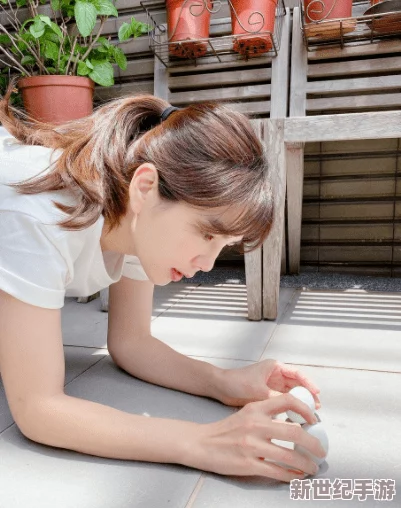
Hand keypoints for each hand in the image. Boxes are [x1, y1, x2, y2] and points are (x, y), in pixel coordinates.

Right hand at [187, 394, 325, 481]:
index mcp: (256, 408)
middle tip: (321, 451)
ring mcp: (252, 445)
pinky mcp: (248, 464)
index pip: (287, 401)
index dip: (306, 410)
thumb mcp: (247, 413)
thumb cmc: (227, 429)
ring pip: (289, 456)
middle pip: (294, 432)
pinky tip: (296, 476)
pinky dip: (291, 475)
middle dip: (313, 444)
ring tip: (312, 468)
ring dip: (306, 464)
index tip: (315, 420)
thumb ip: (267, 414)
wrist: (202, 442)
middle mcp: (255, 424)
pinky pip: (277, 471)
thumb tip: (294, 423)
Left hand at [215, 359, 320, 408]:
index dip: (309, 384)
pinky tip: (294, 419)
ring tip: (309, 416)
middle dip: (307, 396)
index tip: (317, 394)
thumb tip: (293, 408)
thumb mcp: (258, 390)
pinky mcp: (266, 397)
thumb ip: (275, 397)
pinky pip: (282, 403)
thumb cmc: (237, 382)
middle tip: (317, 409)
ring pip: (291, 395)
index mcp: (274, 367)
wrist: (220, 388)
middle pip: (296, 385)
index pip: (297, 374)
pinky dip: (289, 410)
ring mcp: (271, 386)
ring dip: (299, 404)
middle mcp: (275, 376)